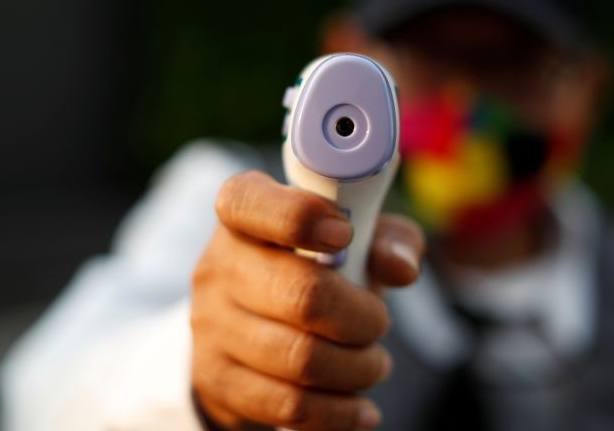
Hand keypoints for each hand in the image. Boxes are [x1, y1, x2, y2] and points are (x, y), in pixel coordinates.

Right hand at [191, 170, 424, 430]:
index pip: (250, 202)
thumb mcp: (353, 238)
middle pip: (301, 295)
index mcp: (243, 213)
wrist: (246, 329)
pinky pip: (287, 405)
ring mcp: (211, 324)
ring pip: (300, 358)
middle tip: (380, 325)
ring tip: (374, 364)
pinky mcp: (216, 378)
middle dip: (362, 319)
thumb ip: (386, 239)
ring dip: (357, 369)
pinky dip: (338, 413)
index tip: (345, 235)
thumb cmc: (313, 268)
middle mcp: (219, 264)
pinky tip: (361, 410)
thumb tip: (402, 268)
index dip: (300, 217)